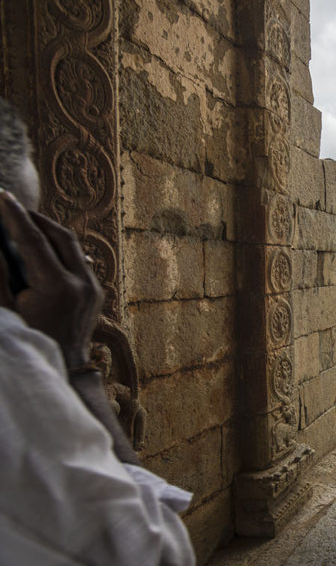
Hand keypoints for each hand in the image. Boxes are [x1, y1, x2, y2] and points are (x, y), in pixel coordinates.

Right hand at [0, 192, 102, 369]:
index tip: (1, 196)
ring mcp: (93, 287)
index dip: (15, 216)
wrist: (62, 369)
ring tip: (26, 221)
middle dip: (35, 218)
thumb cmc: (27, 339)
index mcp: (57, 287)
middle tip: (12, 206)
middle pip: (60, 236)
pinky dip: (61, 249)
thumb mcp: (5, 308)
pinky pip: (79, 261)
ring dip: (49, 231)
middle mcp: (82, 283)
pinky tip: (45, 244)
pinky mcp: (97, 292)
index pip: (34, 241)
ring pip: (73, 246)